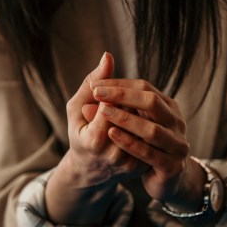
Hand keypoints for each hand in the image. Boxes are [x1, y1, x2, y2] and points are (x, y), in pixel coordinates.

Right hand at [64, 53, 147, 186]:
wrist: (91, 169)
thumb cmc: (80, 133)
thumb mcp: (76, 108)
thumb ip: (90, 83)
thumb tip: (108, 56)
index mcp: (94, 141)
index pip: (112, 107)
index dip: (114, 93)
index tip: (108, 89)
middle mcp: (114, 155)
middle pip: (130, 116)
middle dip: (128, 101)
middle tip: (121, 97)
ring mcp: (130, 162)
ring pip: (144, 127)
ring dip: (140, 112)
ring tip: (130, 107)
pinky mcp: (141, 165)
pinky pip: (150, 139)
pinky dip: (147, 124)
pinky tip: (141, 118)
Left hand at [91, 78, 204, 207]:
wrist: (162, 181)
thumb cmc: (142, 146)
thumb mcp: (130, 119)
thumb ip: (116, 97)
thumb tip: (101, 67)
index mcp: (167, 106)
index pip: (144, 87)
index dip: (119, 85)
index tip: (95, 86)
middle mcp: (176, 122)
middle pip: (152, 102)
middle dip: (122, 96)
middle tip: (97, 93)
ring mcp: (177, 145)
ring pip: (152, 129)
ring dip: (126, 119)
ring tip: (103, 111)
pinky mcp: (172, 166)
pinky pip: (149, 153)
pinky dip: (130, 143)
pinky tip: (111, 134)